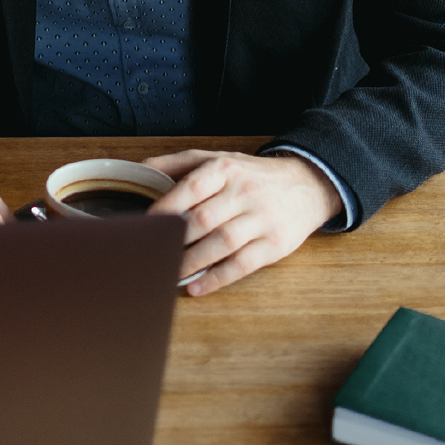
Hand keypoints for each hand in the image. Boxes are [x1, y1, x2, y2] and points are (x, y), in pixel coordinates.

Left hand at [144, 150, 343, 295]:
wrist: (307, 185)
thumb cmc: (249, 175)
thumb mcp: (217, 158)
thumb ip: (177, 163)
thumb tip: (138, 169)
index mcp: (224, 168)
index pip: (191, 187)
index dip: (167, 206)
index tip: (145, 222)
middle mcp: (244, 192)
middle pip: (204, 219)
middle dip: (174, 239)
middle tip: (151, 253)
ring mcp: (262, 219)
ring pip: (222, 244)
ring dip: (192, 262)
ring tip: (167, 273)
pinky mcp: (275, 244)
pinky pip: (242, 264)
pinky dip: (217, 278)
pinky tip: (196, 287)